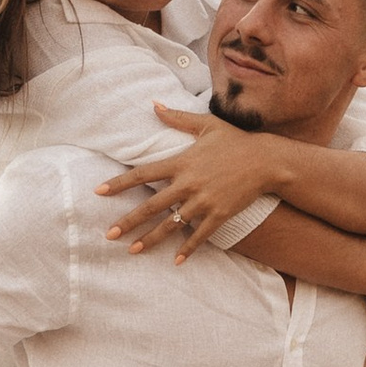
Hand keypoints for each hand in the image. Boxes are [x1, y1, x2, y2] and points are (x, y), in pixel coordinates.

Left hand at [98, 102, 282, 256]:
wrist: (266, 160)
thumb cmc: (235, 140)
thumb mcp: (206, 124)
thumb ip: (177, 118)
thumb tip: (154, 105)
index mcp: (181, 162)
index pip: (143, 174)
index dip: (119, 183)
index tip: (99, 192)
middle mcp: (188, 184)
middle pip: (151, 206)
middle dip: (128, 221)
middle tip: (108, 234)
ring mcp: (203, 201)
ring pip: (171, 225)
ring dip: (150, 239)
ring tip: (132, 250)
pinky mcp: (219, 214)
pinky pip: (199, 235)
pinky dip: (187, 249)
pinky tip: (176, 261)